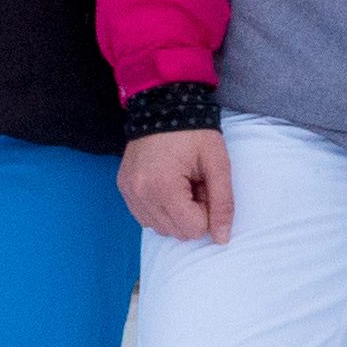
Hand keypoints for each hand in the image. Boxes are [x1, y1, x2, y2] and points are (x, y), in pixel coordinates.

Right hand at [121, 128, 232, 243]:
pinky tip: (167, 187)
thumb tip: (222, 239)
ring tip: (181, 184)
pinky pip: (146, 218)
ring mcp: (129, 193)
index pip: (193, 229)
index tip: (204, 186)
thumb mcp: (217, 163)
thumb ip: (222, 203)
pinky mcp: (124, 190)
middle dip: (192, 213)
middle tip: (194, 184)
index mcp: (163, 187)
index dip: (206, 211)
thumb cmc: (194, 133)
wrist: (163, 106)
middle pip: (177, 232)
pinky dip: (161, 210)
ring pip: (161, 228)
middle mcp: (140, 194)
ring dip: (176, 214)